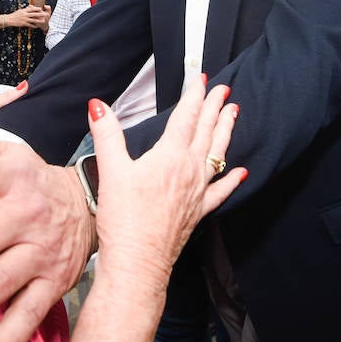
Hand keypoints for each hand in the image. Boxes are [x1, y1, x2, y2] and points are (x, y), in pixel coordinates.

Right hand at [2, 6, 50, 29]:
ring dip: (39, 20)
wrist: (9, 19)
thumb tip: (30, 7)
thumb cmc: (15, 15)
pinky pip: (30, 25)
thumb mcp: (20, 10)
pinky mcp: (24, 24)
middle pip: (34, 14)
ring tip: (43, 21)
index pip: (31, 9)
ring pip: (33, 20)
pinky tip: (37, 26)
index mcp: (24, 11)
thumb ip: (26, 9)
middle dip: (40, 14)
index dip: (36, 9)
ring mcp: (25, 19)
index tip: (41, 8)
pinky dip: (34, 26)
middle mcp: (25, 15)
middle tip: (45, 14)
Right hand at [91, 75, 244, 284]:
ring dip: (226, 131)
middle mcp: (190, 171)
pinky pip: (221, 191)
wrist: (138, 262)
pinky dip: (232, 179)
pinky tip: (242, 172)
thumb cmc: (123, 219)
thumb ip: (107, 134)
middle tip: (224, 89)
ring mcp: (198, 192)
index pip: (186, 117)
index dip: (194, 96)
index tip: (201, 79)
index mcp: (170, 157)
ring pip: (218, 154)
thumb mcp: (110, 170)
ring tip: (234, 113)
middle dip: (215, 107)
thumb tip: (98, 105)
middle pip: (206, 131)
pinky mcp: (199, 211)